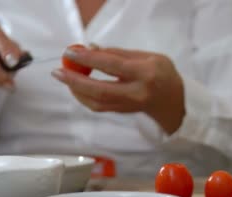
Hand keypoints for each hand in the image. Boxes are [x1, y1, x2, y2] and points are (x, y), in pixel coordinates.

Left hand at [51, 47, 185, 134]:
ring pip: (96, 103)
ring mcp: (129, 106)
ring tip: (65, 77)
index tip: (71, 52)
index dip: (89, 59)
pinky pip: (98, 106)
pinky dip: (84, 97)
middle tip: (58, 72)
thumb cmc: (162, 73)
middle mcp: (137, 92)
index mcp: (145, 73)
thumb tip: (91, 49)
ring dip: (76, 90)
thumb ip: (120, 53)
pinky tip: (77, 87)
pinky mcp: (122, 113)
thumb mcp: (148, 56)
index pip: (112, 66)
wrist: (174, 102)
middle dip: (75, 81)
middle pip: (100, 90)